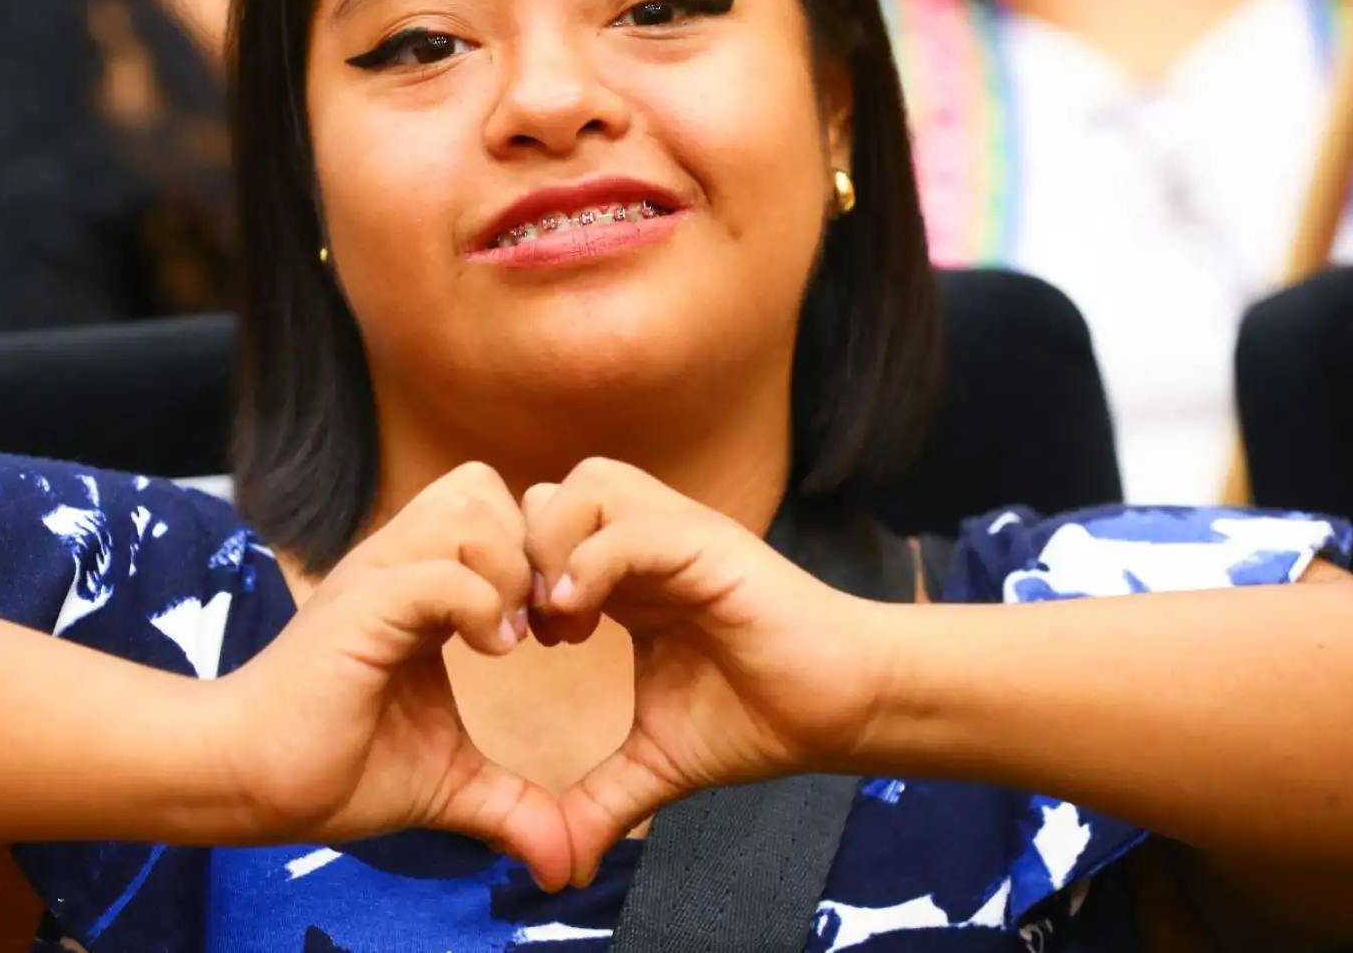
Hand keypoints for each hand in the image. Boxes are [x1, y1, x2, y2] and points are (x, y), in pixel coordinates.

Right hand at [225, 463, 571, 888]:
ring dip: (507, 570)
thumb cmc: (333, 769)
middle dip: (528, 551)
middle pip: (484, 487)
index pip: (491, 510)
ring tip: (510, 638)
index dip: (534, 559)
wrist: (250, 783)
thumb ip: (511, 804)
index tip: (550, 632)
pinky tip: (489, 653)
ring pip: (470, 509)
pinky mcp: (362, 606)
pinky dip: (480, 605)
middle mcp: (397, 564)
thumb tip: (566, 863)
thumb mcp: (447, 779)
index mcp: (417, 585)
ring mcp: (377, 578)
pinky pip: (442, 572)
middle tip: (536, 626)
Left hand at [523, 459, 893, 883]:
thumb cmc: (758, 719)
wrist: (841, 710)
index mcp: (626, 578)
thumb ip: (601, 801)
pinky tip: (585, 621)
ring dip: (554, 547)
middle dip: (522, 554)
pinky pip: (627, 524)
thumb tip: (559, 869)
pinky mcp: (709, 542)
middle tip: (532, 629)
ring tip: (564, 621)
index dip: (512, 579)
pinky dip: (591, 562)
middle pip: (548, 492)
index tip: (515, 646)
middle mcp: (645, 541)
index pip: (538, 530)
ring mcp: (677, 534)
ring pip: (583, 484)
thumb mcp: (657, 763)